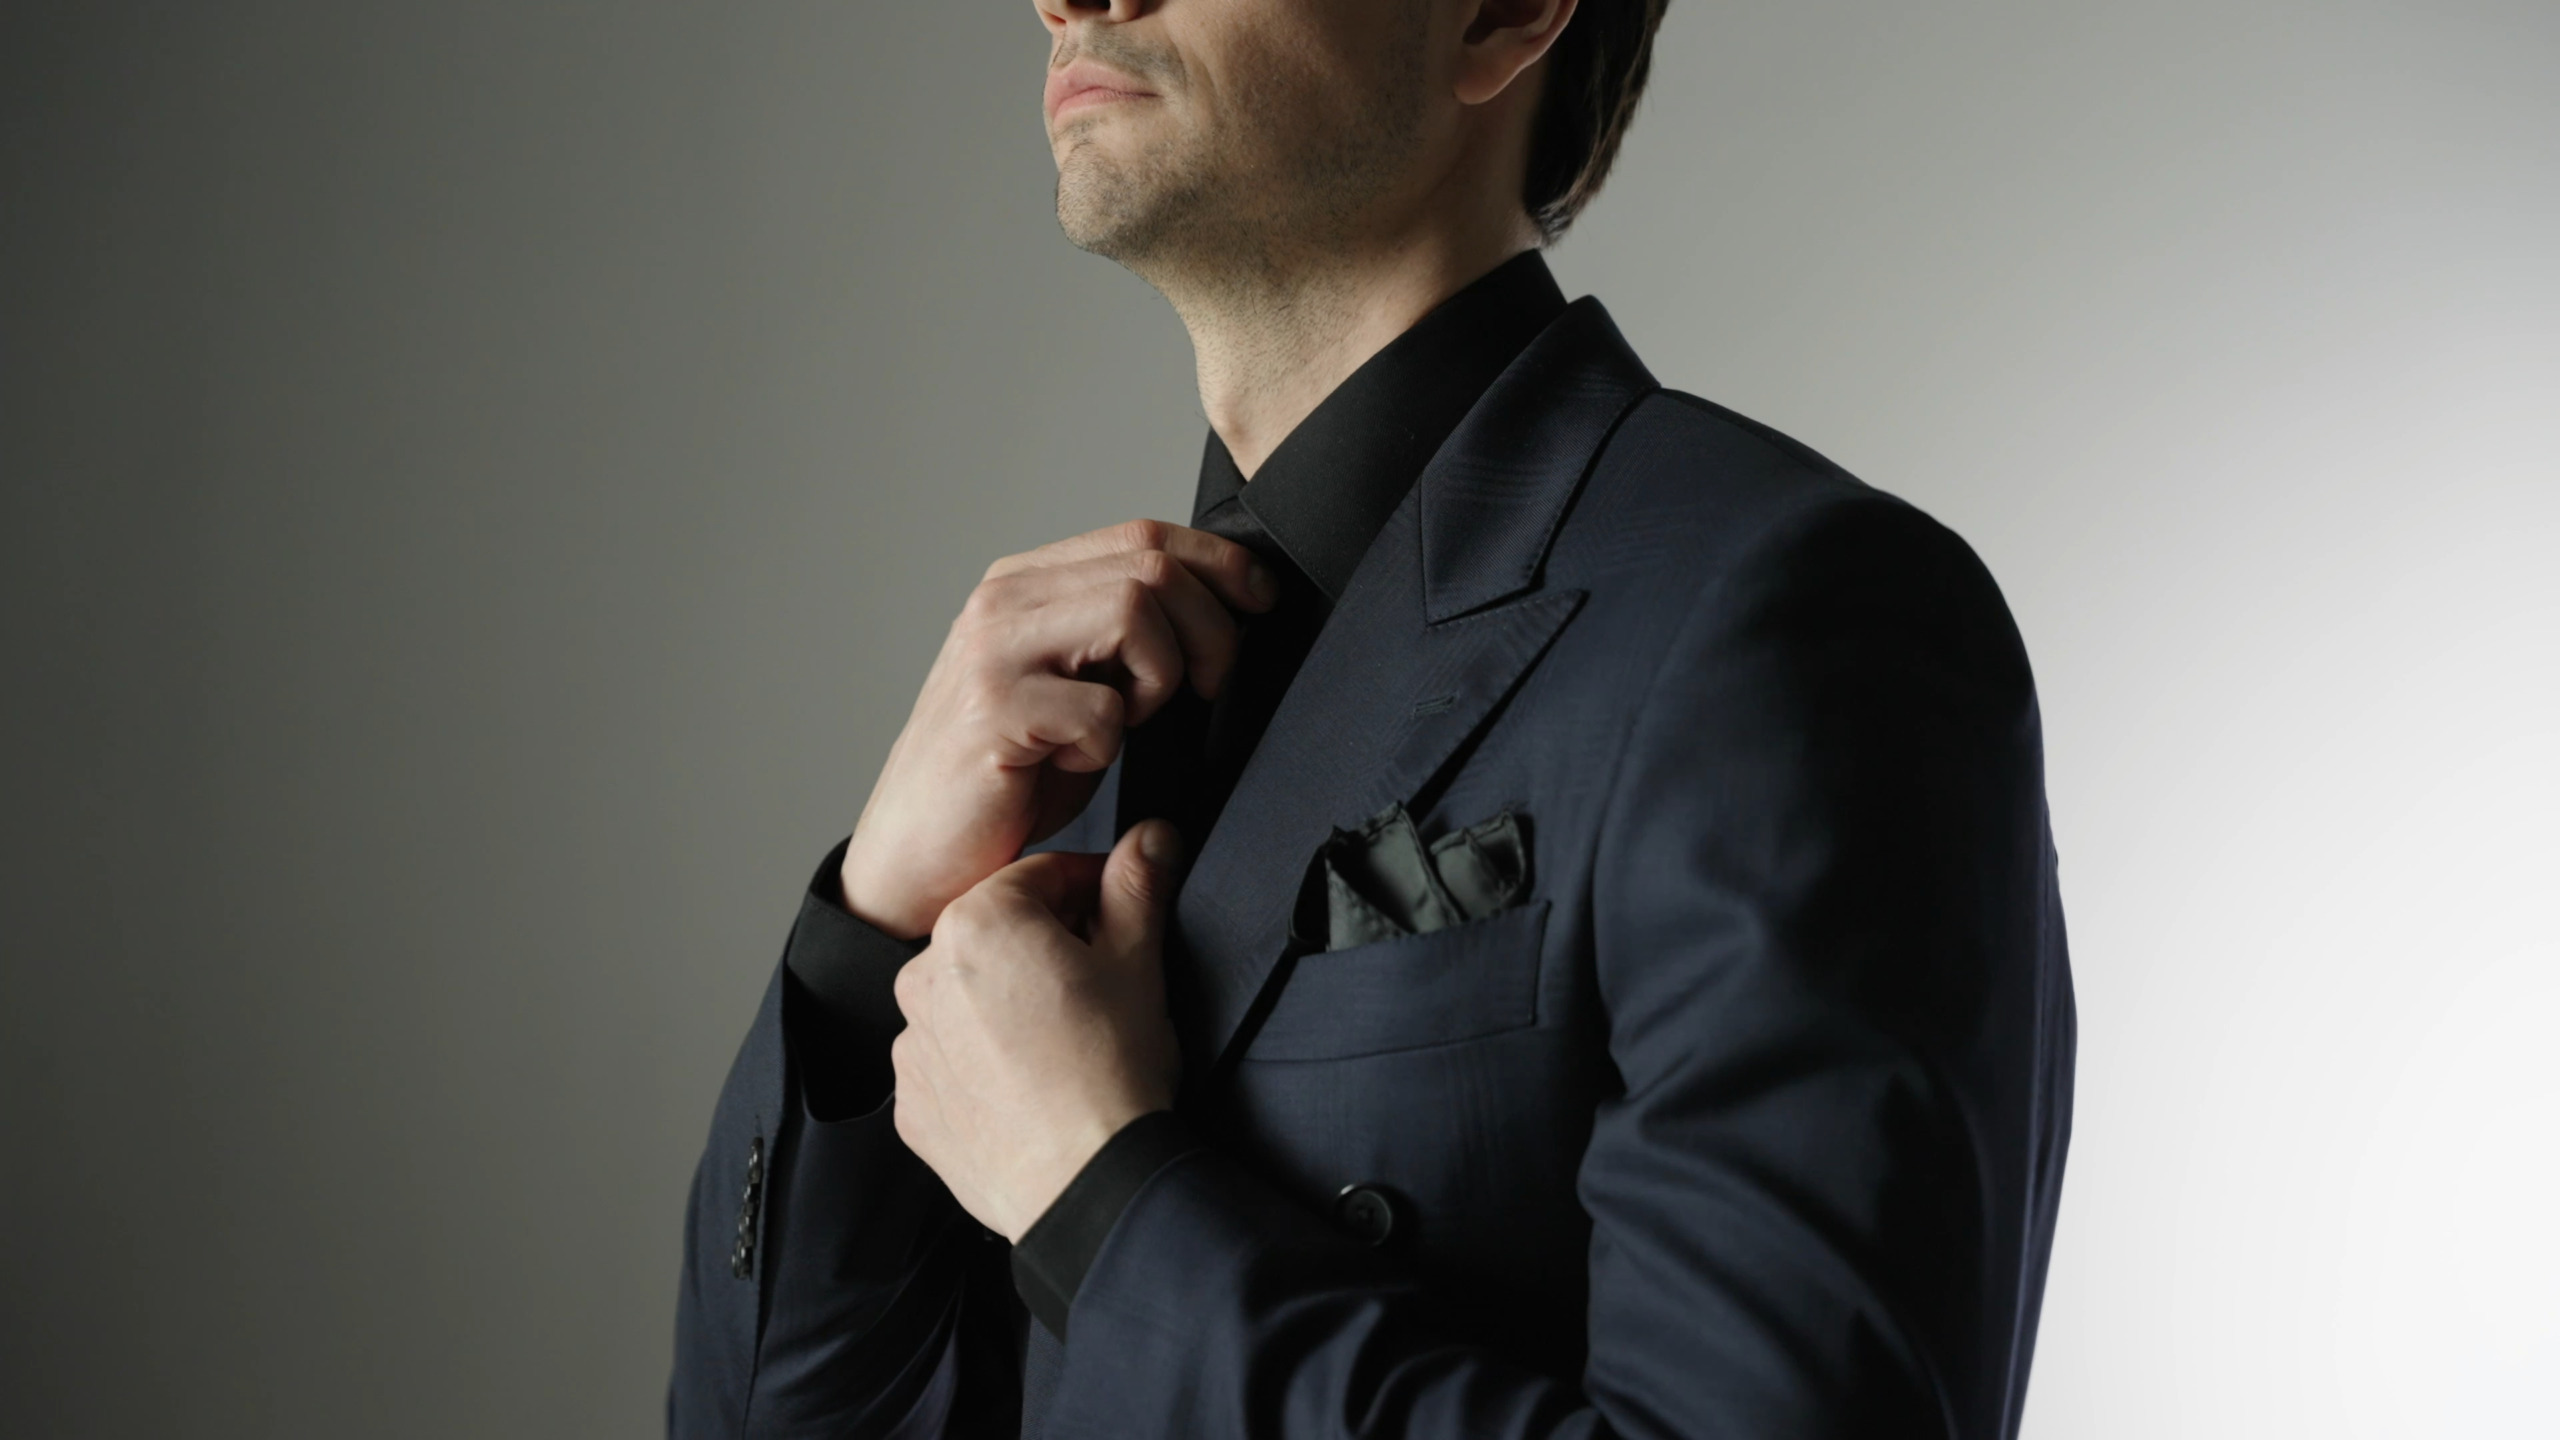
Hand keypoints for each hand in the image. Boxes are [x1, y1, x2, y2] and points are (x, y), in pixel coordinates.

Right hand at [843, 520, 1273, 938]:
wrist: (915, 856)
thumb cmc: (1005, 780)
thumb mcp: (1074, 689)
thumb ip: (1123, 638)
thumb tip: (1226, 609)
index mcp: (1025, 584)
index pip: (1142, 535)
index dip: (1220, 563)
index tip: (1261, 602)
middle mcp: (1003, 602)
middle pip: (1151, 566)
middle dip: (1211, 629)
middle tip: (1208, 688)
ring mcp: (994, 652)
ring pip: (1135, 613)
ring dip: (1162, 677)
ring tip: (1129, 721)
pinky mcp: (994, 712)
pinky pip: (1103, 710)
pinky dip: (1110, 745)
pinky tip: (1071, 765)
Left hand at [890, 821, 1183, 1240]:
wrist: (1088, 1186)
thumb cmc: (1111, 1076)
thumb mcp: (1139, 964)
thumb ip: (1138, 885)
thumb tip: (1151, 836)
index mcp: (978, 923)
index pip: (1042, 876)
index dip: (1093, 889)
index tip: (1121, 912)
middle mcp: (923, 976)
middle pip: (999, 934)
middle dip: (1048, 946)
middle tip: (1101, 985)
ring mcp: (910, 1045)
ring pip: (969, 997)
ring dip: (1009, 1003)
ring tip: (1066, 1042)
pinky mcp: (912, 1103)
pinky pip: (948, 1061)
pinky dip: (983, 1063)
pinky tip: (1032, 1082)